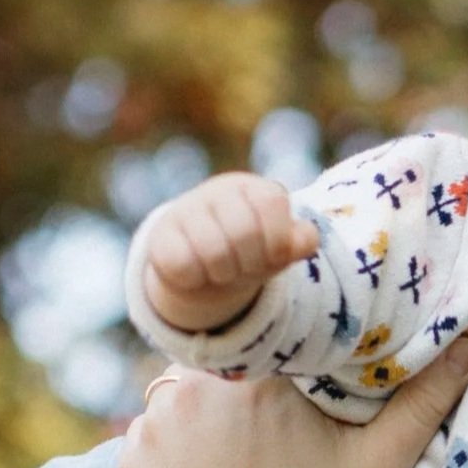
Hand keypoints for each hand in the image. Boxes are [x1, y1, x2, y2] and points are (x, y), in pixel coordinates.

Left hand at [118, 348, 467, 467]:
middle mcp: (196, 387)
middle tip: (269, 440)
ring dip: (201, 421)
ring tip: (237, 467)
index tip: (295, 397)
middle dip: (240, 392)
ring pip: (180, 400)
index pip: (267, 339)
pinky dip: (170, 457)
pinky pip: (147, 441)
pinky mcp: (130, 466)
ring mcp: (155, 428)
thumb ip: (422, 399)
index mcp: (260, 373)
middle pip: (221, 367)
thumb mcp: (380, 466)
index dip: (280, 364)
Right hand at [137, 170, 319, 336]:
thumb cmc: (250, 253)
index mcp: (253, 188)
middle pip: (244, 231)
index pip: (272, 203)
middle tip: (244, 267)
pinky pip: (183, 266)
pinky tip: (197, 272)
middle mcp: (218, 191)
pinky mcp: (161, 235)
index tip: (271, 255)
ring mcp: (186, 210)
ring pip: (214, 252)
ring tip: (222, 271)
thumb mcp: (279, 247)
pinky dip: (196, 279)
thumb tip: (306, 238)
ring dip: (224, 274)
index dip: (276, 240)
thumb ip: (299, 241)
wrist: (203, 265)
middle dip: (250, 262)